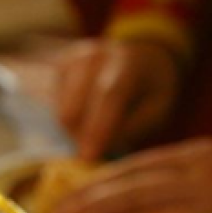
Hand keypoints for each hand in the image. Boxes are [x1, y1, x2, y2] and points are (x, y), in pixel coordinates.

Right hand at [56, 38, 181, 159]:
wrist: (139, 55)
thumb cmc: (150, 88)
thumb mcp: (157, 108)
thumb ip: (132, 127)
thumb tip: (102, 147)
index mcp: (126, 62)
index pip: (108, 95)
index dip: (97, 128)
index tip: (89, 157)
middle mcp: (94, 56)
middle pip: (74, 107)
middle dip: (80, 138)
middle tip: (95, 153)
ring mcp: (72, 60)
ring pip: (60, 111)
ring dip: (74, 132)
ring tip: (94, 135)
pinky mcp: (59, 69)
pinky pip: (54, 107)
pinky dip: (69, 121)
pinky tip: (85, 119)